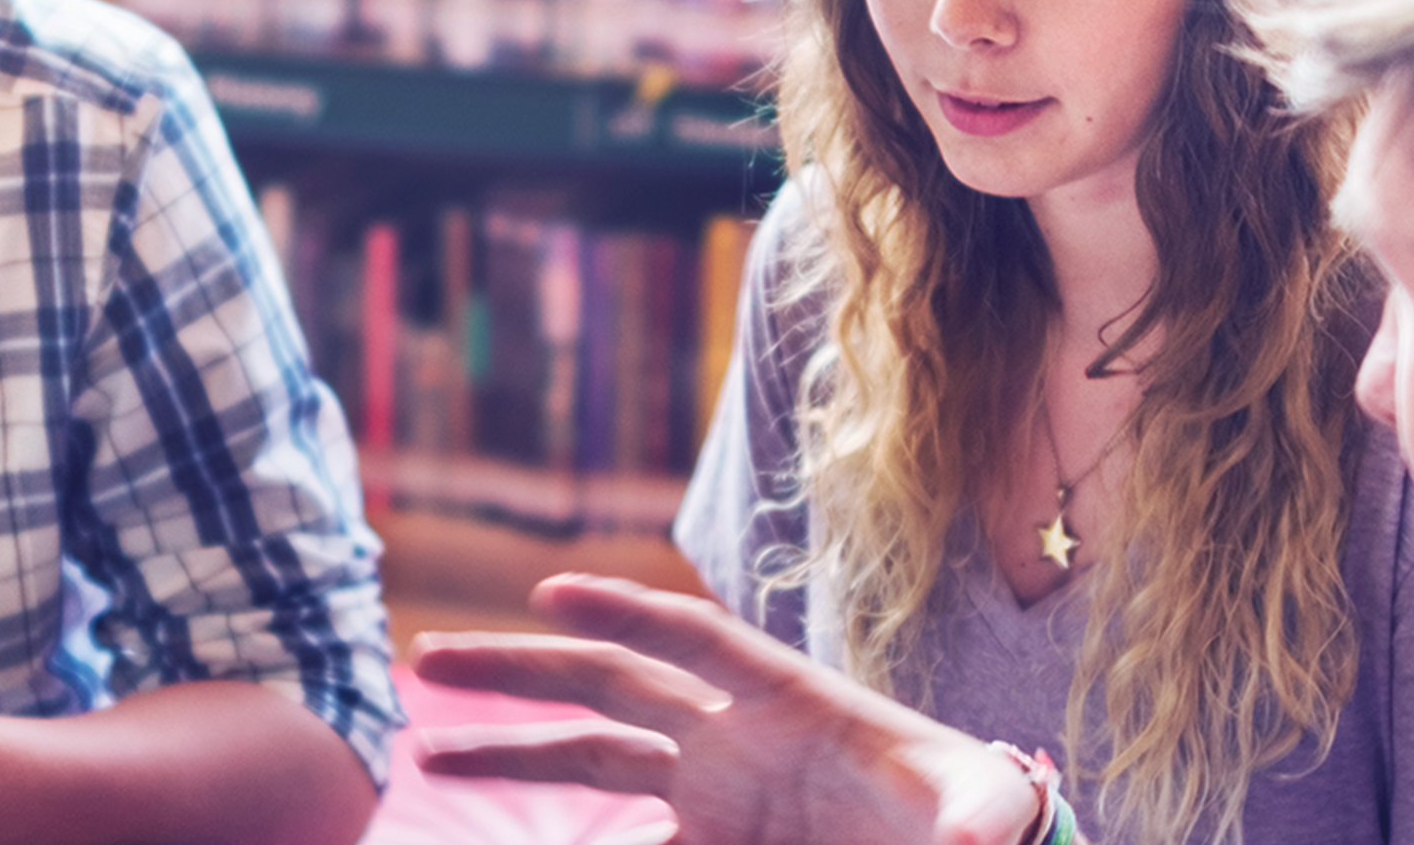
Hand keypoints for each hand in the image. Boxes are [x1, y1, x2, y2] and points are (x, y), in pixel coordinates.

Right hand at [409, 574, 1042, 844]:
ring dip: (510, 754)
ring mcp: (711, 794)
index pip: (692, 640)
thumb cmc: (978, 815)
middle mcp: (732, 737)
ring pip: (590, 762)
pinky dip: (570, 844)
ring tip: (428, 752)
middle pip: (607, 686)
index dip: (623, 609)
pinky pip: (624, 842)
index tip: (548, 593)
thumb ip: (979, 820)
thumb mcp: (985, 809)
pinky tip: (507, 840)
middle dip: (520, 671)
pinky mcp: (710, 843)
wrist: (950, 843)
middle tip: (430, 663)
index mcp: (787, 701)